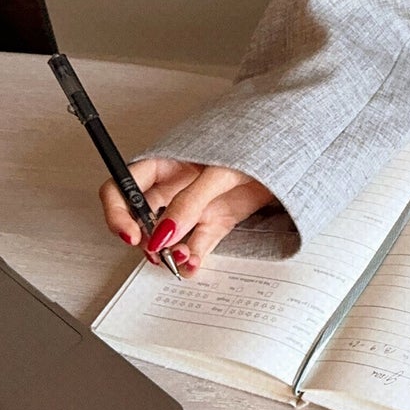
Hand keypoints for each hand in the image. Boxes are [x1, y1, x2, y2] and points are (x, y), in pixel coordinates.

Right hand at [99, 158, 276, 275]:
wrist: (291, 153)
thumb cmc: (254, 145)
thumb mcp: (218, 172)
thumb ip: (190, 201)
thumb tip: (164, 233)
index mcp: (164, 164)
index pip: (122, 187)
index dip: (118, 212)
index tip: (130, 234)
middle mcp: (174, 186)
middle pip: (140, 218)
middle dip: (144, 239)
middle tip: (157, 252)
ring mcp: (194, 206)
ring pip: (168, 236)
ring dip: (169, 252)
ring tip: (181, 259)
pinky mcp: (216, 221)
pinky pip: (196, 244)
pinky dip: (193, 258)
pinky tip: (193, 265)